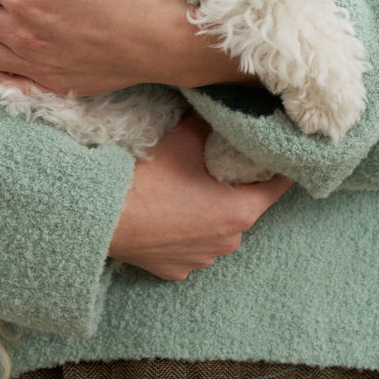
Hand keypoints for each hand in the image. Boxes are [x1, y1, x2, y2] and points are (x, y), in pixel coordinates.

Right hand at [109, 116, 291, 279]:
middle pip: (245, 207)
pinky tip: (167, 213)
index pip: (278, 186)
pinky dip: (186, 231)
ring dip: (209, 210)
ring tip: (186, 189)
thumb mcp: (184, 139)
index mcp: (239, 211)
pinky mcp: (175, 271)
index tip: (275, 152)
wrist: (100, 218)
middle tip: (218, 163)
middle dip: (236, 186)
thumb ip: (212, 123)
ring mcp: (202, 260)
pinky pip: (192, 246)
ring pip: (218, 229)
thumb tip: (225, 108)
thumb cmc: (147, 180)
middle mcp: (228, 242)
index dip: (278, 165)